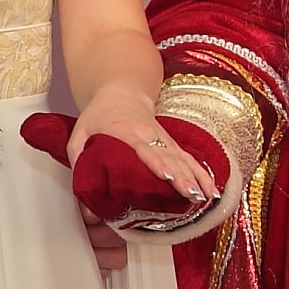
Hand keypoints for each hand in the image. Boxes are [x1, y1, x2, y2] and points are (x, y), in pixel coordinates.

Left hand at [22, 106, 228, 239]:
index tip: (166, 176)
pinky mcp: (171, 143)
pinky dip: (201, 173)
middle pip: (168, 156)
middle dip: (181, 176)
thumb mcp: (79, 133)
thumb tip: (82, 196)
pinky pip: (189, 159)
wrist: (122, 92)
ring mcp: (163, 138)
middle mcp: (149, 134)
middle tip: (190, 193)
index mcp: (125, 130)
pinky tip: (211, 189)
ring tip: (204, 196)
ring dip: (194, 177)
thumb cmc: (99, 115)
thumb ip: (78, 159)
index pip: (143, 148)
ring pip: (181, 158)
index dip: (156, 162)